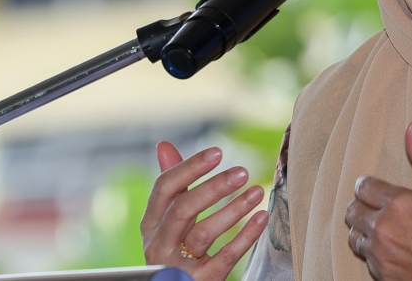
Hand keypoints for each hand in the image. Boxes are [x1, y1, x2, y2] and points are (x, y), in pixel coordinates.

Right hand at [141, 141, 268, 280]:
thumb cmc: (175, 248)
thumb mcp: (168, 219)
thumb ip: (172, 185)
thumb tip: (163, 145)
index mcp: (151, 222)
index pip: (165, 188)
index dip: (190, 167)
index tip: (217, 152)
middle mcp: (160, 243)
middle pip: (183, 209)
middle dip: (213, 188)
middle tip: (242, 172)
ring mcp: (178, 265)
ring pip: (203, 233)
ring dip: (233, 210)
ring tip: (256, 192)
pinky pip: (224, 258)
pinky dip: (244, 237)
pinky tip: (260, 218)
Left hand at [344, 123, 411, 280]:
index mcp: (400, 205)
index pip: (363, 186)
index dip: (371, 184)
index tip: (381, 188)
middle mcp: (384, 231)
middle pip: (351, 211)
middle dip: (363, 205)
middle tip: (381, 206)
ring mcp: (382, 257)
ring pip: (355, 237)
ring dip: (365, 229)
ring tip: (386, 227)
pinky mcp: (385, 278)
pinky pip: (366, 260)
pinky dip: (374, 252)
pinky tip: (394, 248)